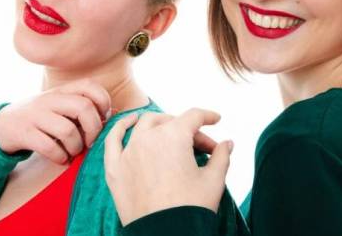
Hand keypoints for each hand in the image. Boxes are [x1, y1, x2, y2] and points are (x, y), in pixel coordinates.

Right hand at [0, 79, 110, 163]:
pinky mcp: (25, 133)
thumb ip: (80, 106)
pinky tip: (61, 159)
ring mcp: (36, 115)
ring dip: (76, 147)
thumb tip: (111, 116)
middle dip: (93, 129)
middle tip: (91, 141)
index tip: (103, 117)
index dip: (103, 101)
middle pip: (83, 107)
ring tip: (73, 152)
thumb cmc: (40, 118)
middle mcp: (49, 99)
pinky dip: (60, 157)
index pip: (89, 85)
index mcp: (61, 90)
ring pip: (67, 130)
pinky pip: (50, 147)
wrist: (2, 125)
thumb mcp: (58, 105)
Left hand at [104, 108, 232, 224]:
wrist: (165, 235)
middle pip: (171, 122)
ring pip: (143, 125)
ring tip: (169, 128)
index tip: (216, 120)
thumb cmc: (191, 209)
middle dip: (189, 130)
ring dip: (159, 123)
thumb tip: (227, 143)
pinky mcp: (114, 168)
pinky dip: (122, 127)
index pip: (194, 116)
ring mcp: (128, 152)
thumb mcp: (213, 181)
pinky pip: (114, 140)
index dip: (208, 116)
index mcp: (174, 137)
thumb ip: (221, 157)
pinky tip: (130, 122)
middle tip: (203, 147)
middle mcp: (148, 138)